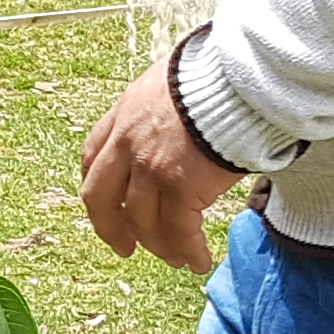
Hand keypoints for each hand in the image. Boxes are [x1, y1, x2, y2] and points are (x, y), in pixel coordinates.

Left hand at [79, 53, 244, 275]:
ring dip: (159, 246)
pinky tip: (198, 260)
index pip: (93, 157)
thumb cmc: (217, 74)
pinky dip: (188, 250)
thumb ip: (163, 107)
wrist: (239, 76)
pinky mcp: (181, 186)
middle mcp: (128, 144)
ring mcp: (151, 168)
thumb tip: (180, 118)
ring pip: (143, 222)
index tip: (106, 205)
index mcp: (124, 114)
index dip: (98, 187)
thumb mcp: (172, 81)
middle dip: (110, 228)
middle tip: (124, 247)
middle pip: (101, 199)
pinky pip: (179, 231)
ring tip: (177, 258)